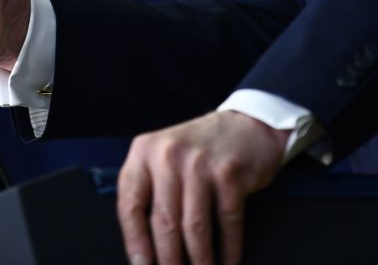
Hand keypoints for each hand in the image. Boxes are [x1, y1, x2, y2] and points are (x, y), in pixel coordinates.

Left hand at [117, 110, 287, 264]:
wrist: (247, 125)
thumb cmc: (199, 150)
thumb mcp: (163, 157)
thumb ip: (150, 191)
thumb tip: (145, 248)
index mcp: (144, 152)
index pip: (130, 205)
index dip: (135, 242)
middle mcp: (169, 156)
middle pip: (163, 222)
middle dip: (169, 260)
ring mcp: (200, 164)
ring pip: (194, 228)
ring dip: (199, 260)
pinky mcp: (230, 174)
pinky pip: (227, 222)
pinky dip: (229, 248)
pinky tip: (228, 261)